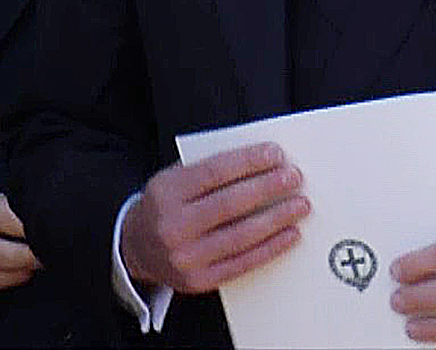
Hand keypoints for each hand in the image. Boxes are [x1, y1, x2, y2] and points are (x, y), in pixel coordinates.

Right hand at [119, 143, 307, 294]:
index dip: (248, 162)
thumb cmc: (164, 208)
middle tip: (293, 178)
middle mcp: (173, 225)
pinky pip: (243, 263)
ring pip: (241, 235)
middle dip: (268, 188)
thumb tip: (258, 163)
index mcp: (165, 193)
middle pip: (230, 203)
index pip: (214, 172)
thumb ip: (207, 170)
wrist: (136, 248)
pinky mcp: (200, 280)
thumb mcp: (172, 180)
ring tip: (298, 206)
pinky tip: (289, 235)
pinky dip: (271, 248)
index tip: (275, 154)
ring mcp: (186, 256)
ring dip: (276, 218)